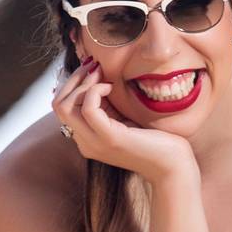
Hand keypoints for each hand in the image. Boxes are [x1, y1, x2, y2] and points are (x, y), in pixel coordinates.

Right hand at [53, 56, 197, 184]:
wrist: (172, 165)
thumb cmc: (153, 140)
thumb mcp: (122, 118)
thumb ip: (106, 104)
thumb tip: (94, 74)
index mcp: (87, 138)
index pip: (62, 107)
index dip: (72, 84)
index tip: (91, 70)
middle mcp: (85, 143)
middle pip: (59, 105)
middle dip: (74, 80)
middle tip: (94, 66)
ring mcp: (95, 142)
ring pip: (66, 106)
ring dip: (83, 83)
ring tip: (102, 75)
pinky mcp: (110, 138)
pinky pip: (88, 108)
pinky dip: (96, 91)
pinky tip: (111, 88)